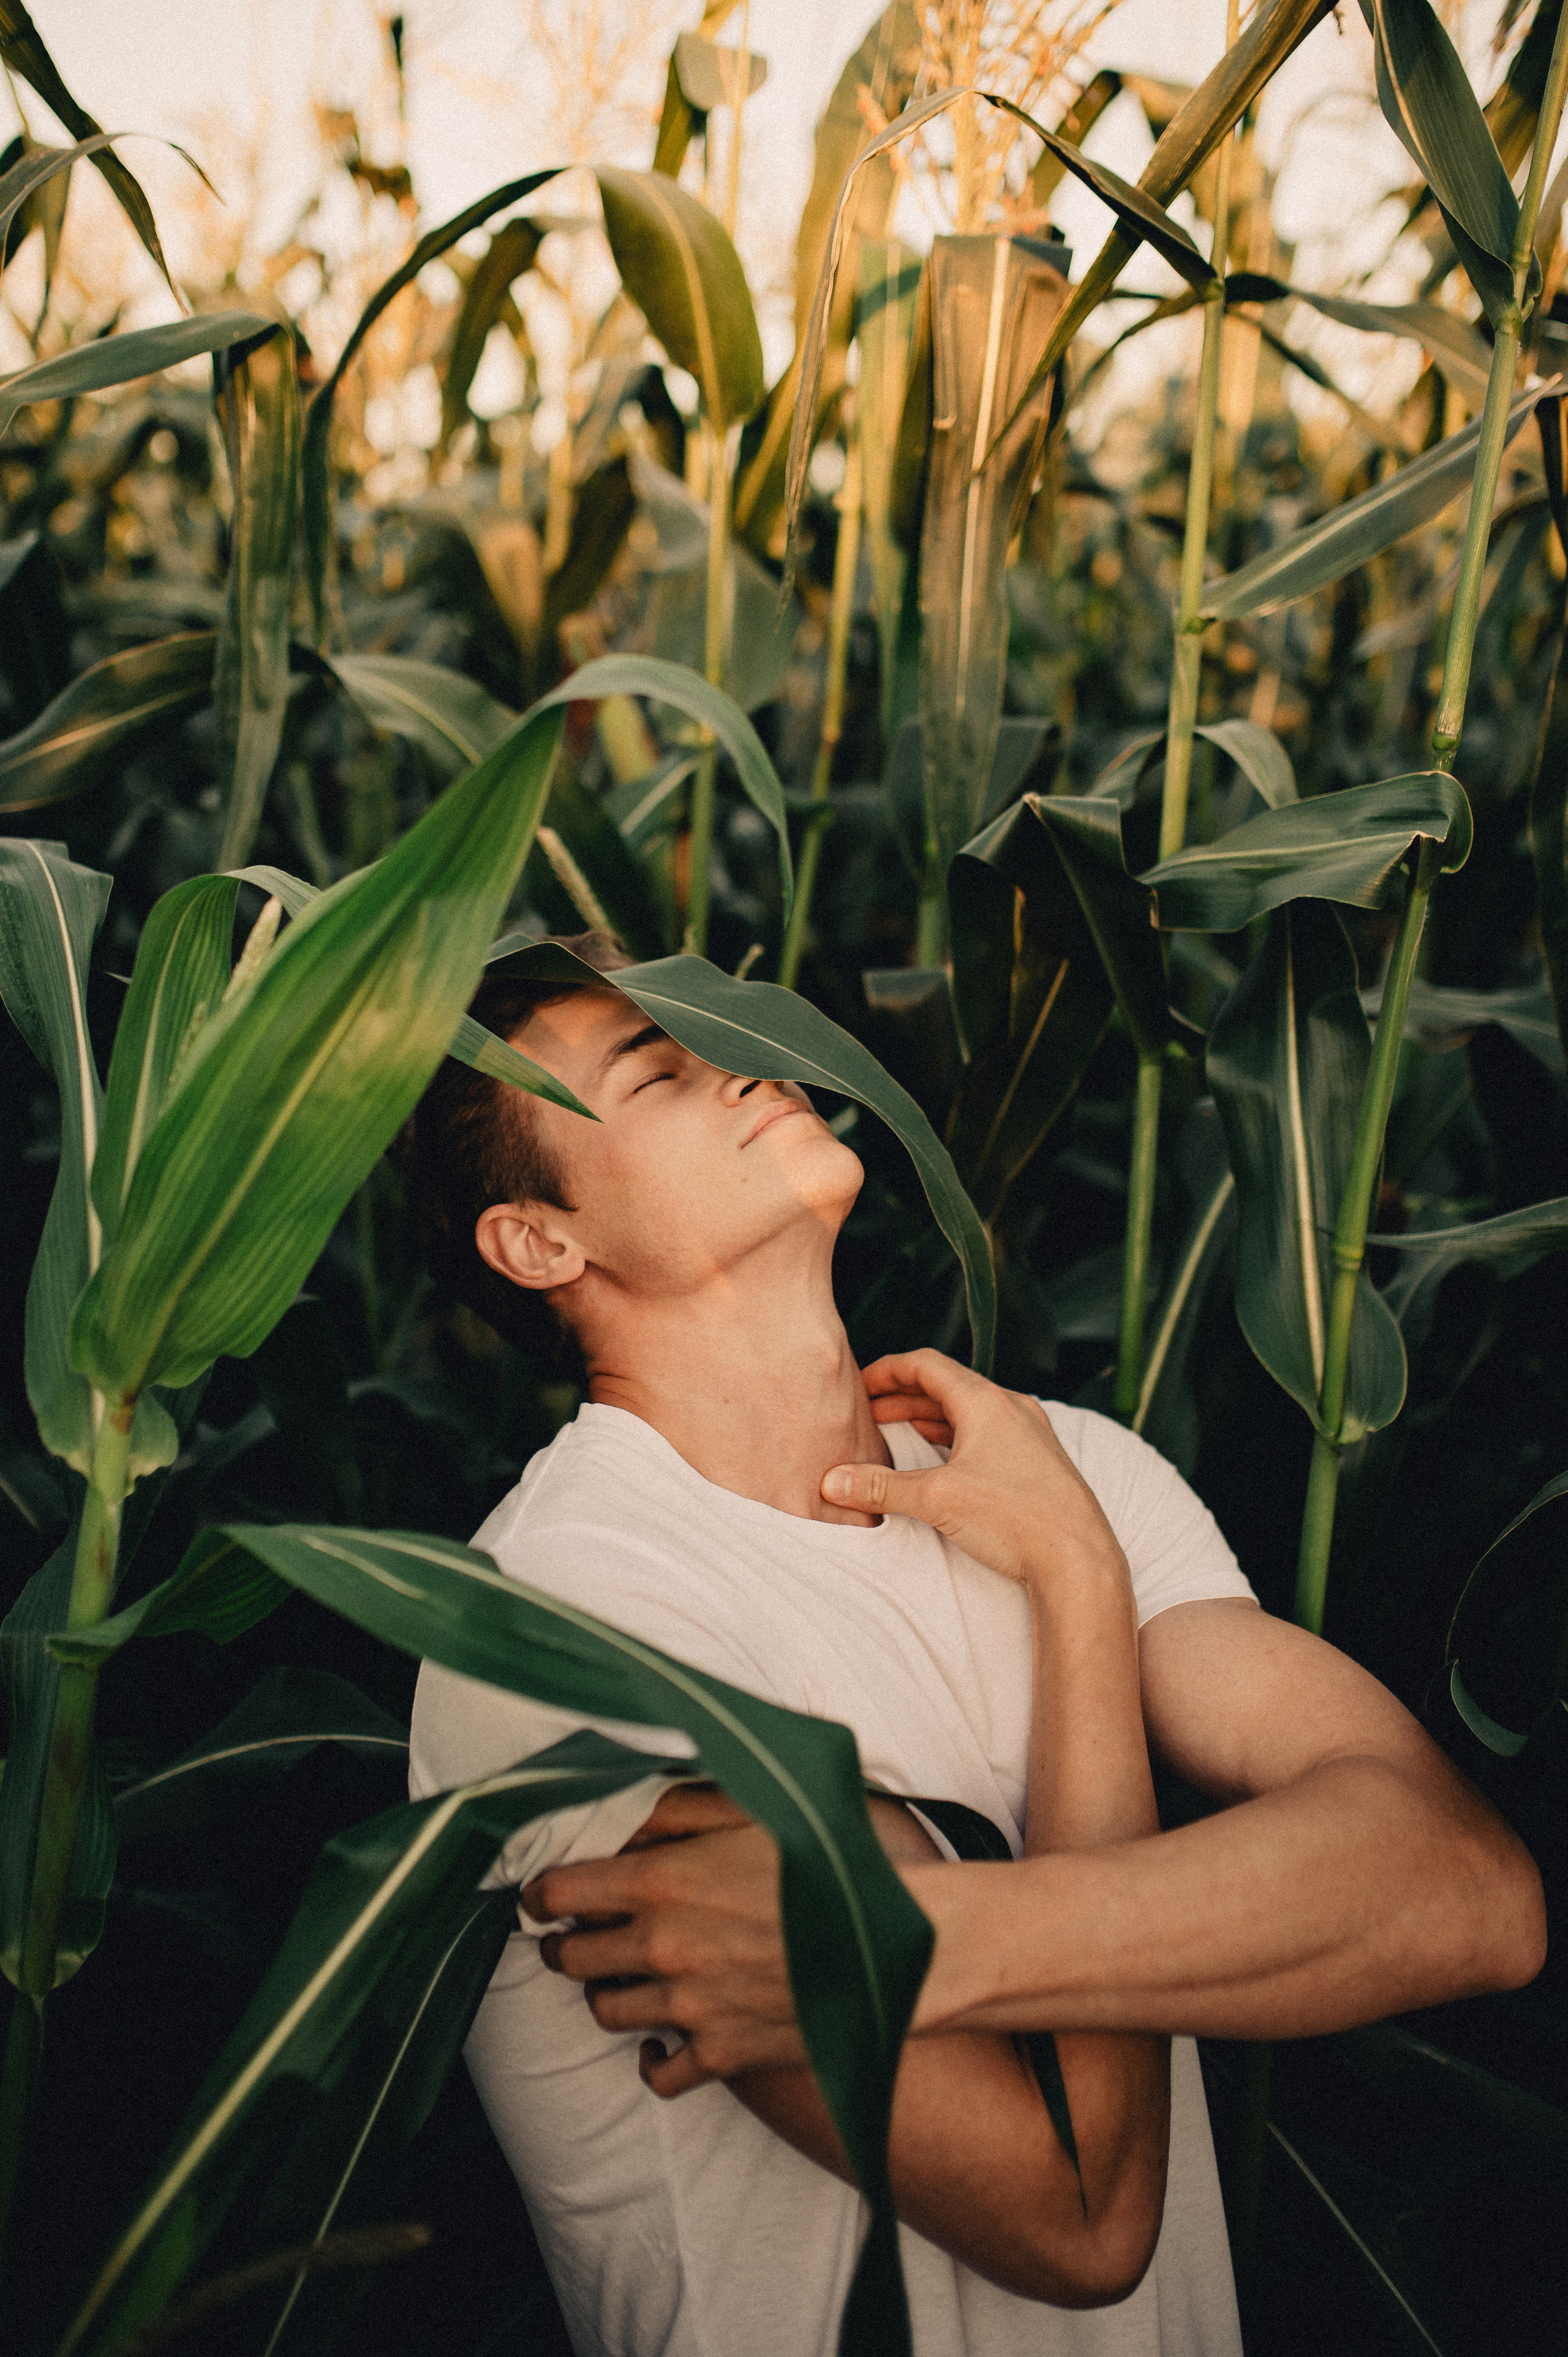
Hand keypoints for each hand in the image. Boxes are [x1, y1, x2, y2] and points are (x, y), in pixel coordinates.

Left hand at [521, 1785, 803, 2094]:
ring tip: (623, 1972)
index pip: (560, 1891)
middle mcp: (665, 1948)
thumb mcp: (750, 1810)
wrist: (901, 1940)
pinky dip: (651, 2060)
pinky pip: (658, 2074)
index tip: (545, 1892)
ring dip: (606, 1990)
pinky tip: (661, 2040)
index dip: (543, 1890)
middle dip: (565, 1941)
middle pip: (571, 1956)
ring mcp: (691, 2008)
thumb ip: (675, 1810)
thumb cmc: (829, 1861)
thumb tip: (618, 1817)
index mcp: (663, 1881)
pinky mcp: (724, 2054)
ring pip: (605, 2011)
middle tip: (576, 1930)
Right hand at [831, 1349, 1122, 1590]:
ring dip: (930, 1418)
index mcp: (987, 1402)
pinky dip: (957, 1438)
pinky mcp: (1038, 1462)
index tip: (860, 1384)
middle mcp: (1012, 1409)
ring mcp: (1030, 1434)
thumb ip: (881, 1488)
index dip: (887, 1370)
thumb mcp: (936, 1500)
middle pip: (948, 1387)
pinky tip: (941, 1460)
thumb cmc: (1015, 1520)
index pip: (927, 1365)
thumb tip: (832, 1483)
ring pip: (970, 1412)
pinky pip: (989, 1435)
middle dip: (904, 1397)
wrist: (1079, 1560)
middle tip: (869, 1412)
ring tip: (896, 1433)